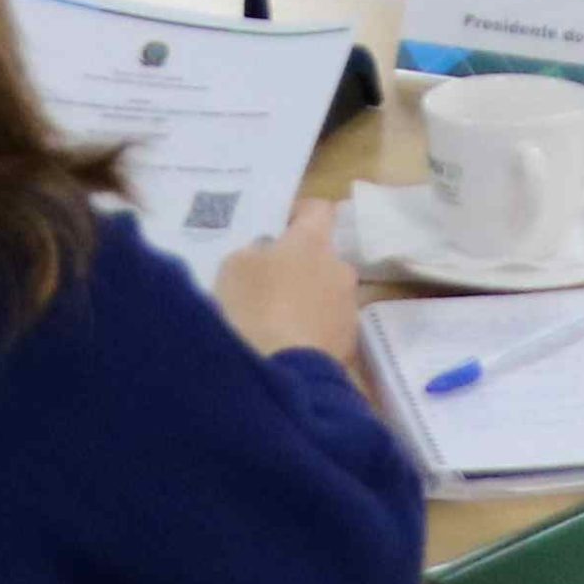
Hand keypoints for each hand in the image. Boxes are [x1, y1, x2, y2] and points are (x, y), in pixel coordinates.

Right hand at [211, 200, 366, 370]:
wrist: (283, 374)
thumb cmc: (254, 309)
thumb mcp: (234, 268)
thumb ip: (255, 253)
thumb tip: (269, 255)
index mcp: (314, 242)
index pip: (318, 209)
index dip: (299, 215)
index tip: (279, 228)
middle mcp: (340, 269)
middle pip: (322, 258)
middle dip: (301, 267)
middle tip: (269, 285)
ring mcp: (348, 309)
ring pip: (327, 295)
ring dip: (308, 302)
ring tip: (276, 324)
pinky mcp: (349, 346)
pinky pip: (328, 329)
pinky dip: (311, 334)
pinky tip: (287, 348)